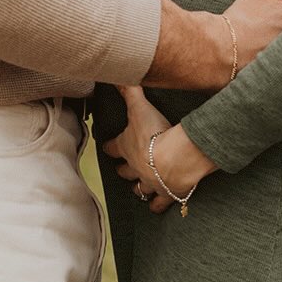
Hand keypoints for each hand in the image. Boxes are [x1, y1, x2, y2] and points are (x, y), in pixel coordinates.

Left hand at [101, 86, 216, 215]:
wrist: (174, 159)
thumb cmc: (155, 131)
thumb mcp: (140, 107)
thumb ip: (130, 91)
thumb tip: (116, 74)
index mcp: (126, 147)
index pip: (113, 147)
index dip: (110, 146)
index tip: (107, 146)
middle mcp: (135, 167)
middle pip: (125, 171)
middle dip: (123, 169)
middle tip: (122, 168)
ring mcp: (150, 183)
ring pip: (139, 189)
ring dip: (138, 188)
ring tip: (138, 188)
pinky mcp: (166, 194)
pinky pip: (158, 204)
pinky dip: (157, 206)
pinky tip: (156, 207)